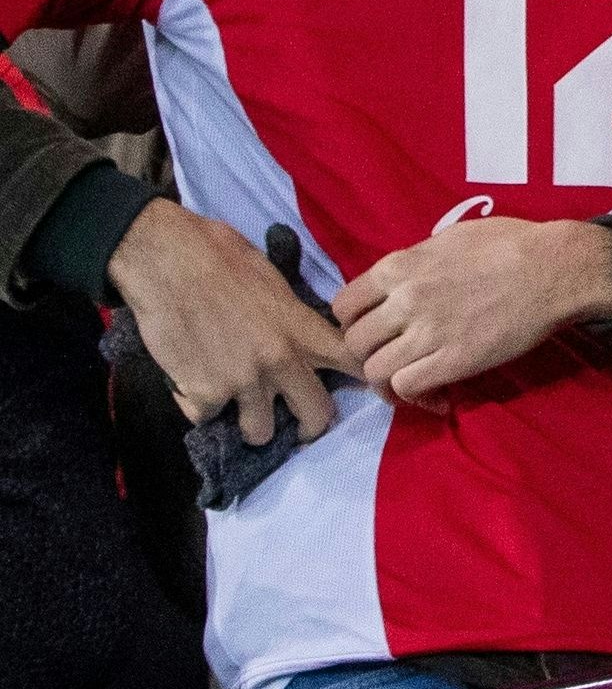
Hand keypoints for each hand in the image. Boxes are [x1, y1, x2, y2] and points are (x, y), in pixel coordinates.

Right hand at [104, 204, 352, 446]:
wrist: (164, 261)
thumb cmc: (219, 255)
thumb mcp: (273, 281)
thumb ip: (291, 316)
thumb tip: (298, 333)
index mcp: (304, 329)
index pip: (355, 363)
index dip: (367, 379)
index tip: (369, 389)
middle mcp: (281, 362)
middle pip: (316, 416)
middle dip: (309, 425)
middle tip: (298, 422)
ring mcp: (242, 383)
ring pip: (261, 432)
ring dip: (252, 424)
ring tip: (240, 409)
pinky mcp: (203, 396)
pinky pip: (207, 417)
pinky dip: (199, 406)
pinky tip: (191, 384)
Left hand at [331, 216, 611, 403]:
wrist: (556, 268)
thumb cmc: (511, 244)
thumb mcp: (451, 239)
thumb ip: (416, 262)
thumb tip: (402, 279)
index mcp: (398, 267)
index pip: (343, 307)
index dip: (354, 324)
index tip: (375, 330)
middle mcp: (403, 301)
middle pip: (355, 343)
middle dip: (370, 355)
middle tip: (395, 357)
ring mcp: (427, 333)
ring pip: (375, 371)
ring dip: (389, 380)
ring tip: (411, 381)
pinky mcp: (454, 360)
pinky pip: (407, 387)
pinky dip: (415, 398)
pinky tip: (435, 396)